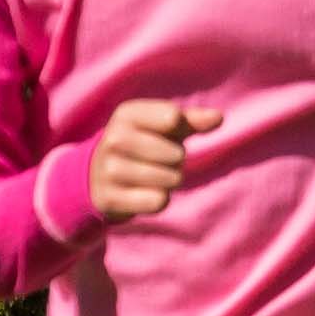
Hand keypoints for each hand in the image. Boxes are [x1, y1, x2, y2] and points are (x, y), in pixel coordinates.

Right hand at [87, 100, 217, 221]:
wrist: (95, 176)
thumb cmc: (142, 144)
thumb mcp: (163, 126)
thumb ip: (192, 119)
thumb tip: (219, 118)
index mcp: (126, 114)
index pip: (173, 117)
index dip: (179, 129)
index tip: (164, 133)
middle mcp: (113, 138)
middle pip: (176, 154)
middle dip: (176, 160)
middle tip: (158, 160)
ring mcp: (108, 169)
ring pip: (170, 179)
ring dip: (170, 181)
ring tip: (152, 176)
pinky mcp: (109, 198)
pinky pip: (158, 201)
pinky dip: (159, 200)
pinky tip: (143, 194)